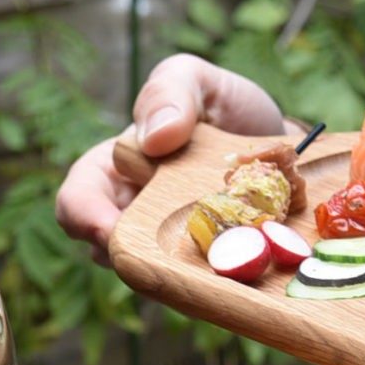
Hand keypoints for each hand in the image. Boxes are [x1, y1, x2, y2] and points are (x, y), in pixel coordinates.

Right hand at [55, 54, 286, 263]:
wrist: (286, 143)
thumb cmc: (227, 107)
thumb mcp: (197, 81)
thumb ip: (171, 91)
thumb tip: (155, 137)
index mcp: (118, 167)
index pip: (78, 199)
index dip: (82, 217)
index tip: (106, 231)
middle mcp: (137, 211)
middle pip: (108, 248)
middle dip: (124, 257)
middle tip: (152, 260)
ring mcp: (170, 243)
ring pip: (150, 273)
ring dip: (167, 273)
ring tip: (202, 261)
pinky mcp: (206, 265)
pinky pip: (194, 284)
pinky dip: (206, 280)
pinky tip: (231, 269)